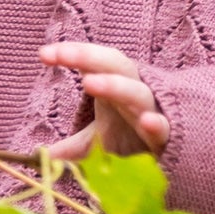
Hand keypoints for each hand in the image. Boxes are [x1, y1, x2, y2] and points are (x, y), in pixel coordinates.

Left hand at [38, 43, 169, 159]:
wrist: (173, 159)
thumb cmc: (133, 140)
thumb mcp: (99, 142)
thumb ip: (73, 147)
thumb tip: (41, 157)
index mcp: (118, 86)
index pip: (96, 63)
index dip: (73, 54)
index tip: (43, 54)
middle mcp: (135, 92)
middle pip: (117, 66)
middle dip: (89, 57)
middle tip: (61, 55)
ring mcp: (153, 112)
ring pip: (137, 93)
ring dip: (115, 86)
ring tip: (89, 83)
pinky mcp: (167, 138)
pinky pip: (164, 128)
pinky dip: (157, 124)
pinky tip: (148, 121)